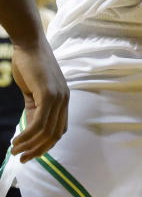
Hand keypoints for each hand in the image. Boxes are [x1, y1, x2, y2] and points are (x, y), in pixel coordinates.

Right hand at [10, 40, 68, 161]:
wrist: (30, 44)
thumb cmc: (30, 66)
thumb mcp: (34, 91)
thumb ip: (35, 109)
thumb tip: (31, 129)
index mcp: (63, 99)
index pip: (60, 129)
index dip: (46, 144)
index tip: (31, 153)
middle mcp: (65, 99)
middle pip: (56, 134)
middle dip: (39, 150)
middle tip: (21, 159)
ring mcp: (58, 96)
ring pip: (47, 131)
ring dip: (30, 145)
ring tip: (15, 151)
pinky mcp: (48, 93)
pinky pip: (39, 122)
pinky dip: (28, 135)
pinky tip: (16, 141)